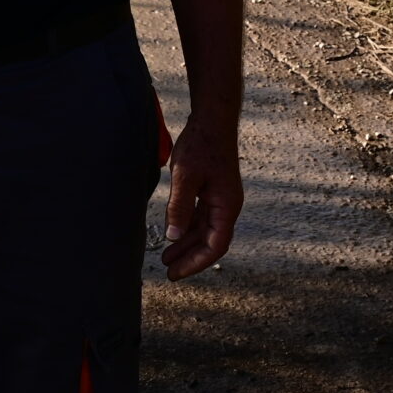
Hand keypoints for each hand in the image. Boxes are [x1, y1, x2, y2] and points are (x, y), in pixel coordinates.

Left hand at [159, 113, 240, 278]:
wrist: (212, 120)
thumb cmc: (201, 145)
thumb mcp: (185, 176)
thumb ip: (179, 207)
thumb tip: (173, 237)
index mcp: (226, 206)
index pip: (215, 245)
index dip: (197, 262)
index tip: (176, 272)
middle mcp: (226, 206)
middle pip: (210, 241)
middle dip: (190, 258)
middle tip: (168, 271)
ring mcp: (220, 199)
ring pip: (204, 230)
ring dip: (187, 244)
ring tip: (166, 258)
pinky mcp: (212, 191)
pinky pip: (200, 217)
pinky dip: (187, 228)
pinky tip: (173, 234)